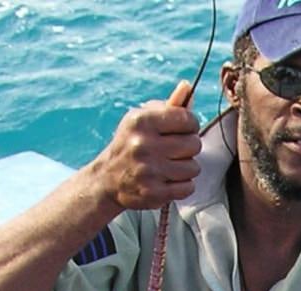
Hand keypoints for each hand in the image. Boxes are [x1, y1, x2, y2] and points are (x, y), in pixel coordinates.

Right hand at [92, 81, 201, 210]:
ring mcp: (148, 171)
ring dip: (186, 168)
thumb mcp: (143, 120)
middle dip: (189, 147)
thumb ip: (169, 106)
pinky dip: (182, 185)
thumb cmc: (130, 144)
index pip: (187, 119)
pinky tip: (168, 180)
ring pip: (194, 167)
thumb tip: (188, 86)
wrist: (106, 179)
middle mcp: (143, 145)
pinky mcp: (153, 193)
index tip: (183, 130)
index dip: (190, 125)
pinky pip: (188, 187)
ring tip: (169, 166)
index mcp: (141, 122)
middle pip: (194, 144)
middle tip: (175, 150)